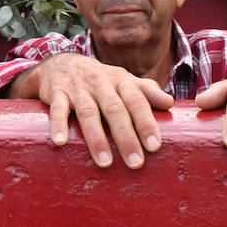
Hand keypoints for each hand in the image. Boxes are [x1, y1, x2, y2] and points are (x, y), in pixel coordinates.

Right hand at [11, 53, 173, 168]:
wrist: (61, 63)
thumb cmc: (99, 79)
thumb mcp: (123, 81)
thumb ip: (146, 91)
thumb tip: (170, 103)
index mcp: (120, 80)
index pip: (136, 101)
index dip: (146, 123)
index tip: (154, 146)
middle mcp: (100, 82)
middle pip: (115, 110)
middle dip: (126, 137)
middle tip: (135, 163)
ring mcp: (77, 87)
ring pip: (88, 113)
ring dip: (97, 138)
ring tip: (105, 162)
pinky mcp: (56, 93)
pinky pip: (57, 110)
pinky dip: (58, 125)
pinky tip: (60, 142)